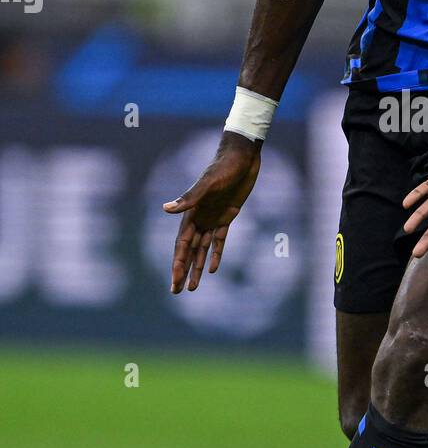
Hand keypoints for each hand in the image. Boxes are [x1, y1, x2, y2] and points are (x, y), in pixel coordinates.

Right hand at [162, 133, 260, 292]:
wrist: (242, 156)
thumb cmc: (224, 167)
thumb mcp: (208, 183)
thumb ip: (188, 198)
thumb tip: (165, 209)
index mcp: (192, 213)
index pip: (181, 245)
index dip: (177, 264)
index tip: (174, 282)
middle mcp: (200, 218)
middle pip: (188, 250)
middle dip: (182, 271)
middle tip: (177, 291)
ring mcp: (213, 217)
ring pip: (202, 248)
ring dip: (196, 267)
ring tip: (193, 287)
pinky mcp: (228, 215)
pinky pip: (219, 239)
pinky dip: (215, 254)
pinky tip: (212, 268)